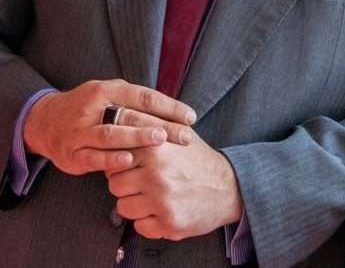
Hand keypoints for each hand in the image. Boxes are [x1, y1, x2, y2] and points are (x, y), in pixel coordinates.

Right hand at [23, 78, 196, 175]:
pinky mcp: (73, 153)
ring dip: (136, 137)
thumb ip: (133, 101)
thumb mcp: (107, 95)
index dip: (168, 105)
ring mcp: (81, 131)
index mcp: (106, 90)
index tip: (190, 116)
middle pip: (130, 115)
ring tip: (159, 141)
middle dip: (160, 125)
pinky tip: (129, 161)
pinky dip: (112, 159)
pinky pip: (94, 156)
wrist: (44, 121)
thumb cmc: (87, 108)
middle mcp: (93, 108)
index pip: (142, 96)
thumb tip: (172, 110)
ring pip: (110, 133)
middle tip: (184, 135)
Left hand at [104, 126, 242, 239]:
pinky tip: (160, 211)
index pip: (114, 158)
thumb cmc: (199, 159)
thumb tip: (117, 117)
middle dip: (125, 184)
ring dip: (134, 204)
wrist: (229, 188)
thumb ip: (149, 125)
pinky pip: (139, 227)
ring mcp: (162, 202)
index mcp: (155, 149)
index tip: (130, 165)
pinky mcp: (169, 224)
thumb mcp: (178, 133)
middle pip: (114, 184)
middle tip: (142, 182)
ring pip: (123, 207)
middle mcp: (156, 175)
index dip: (121, 162)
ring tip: (151, 196)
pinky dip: (147, 222)